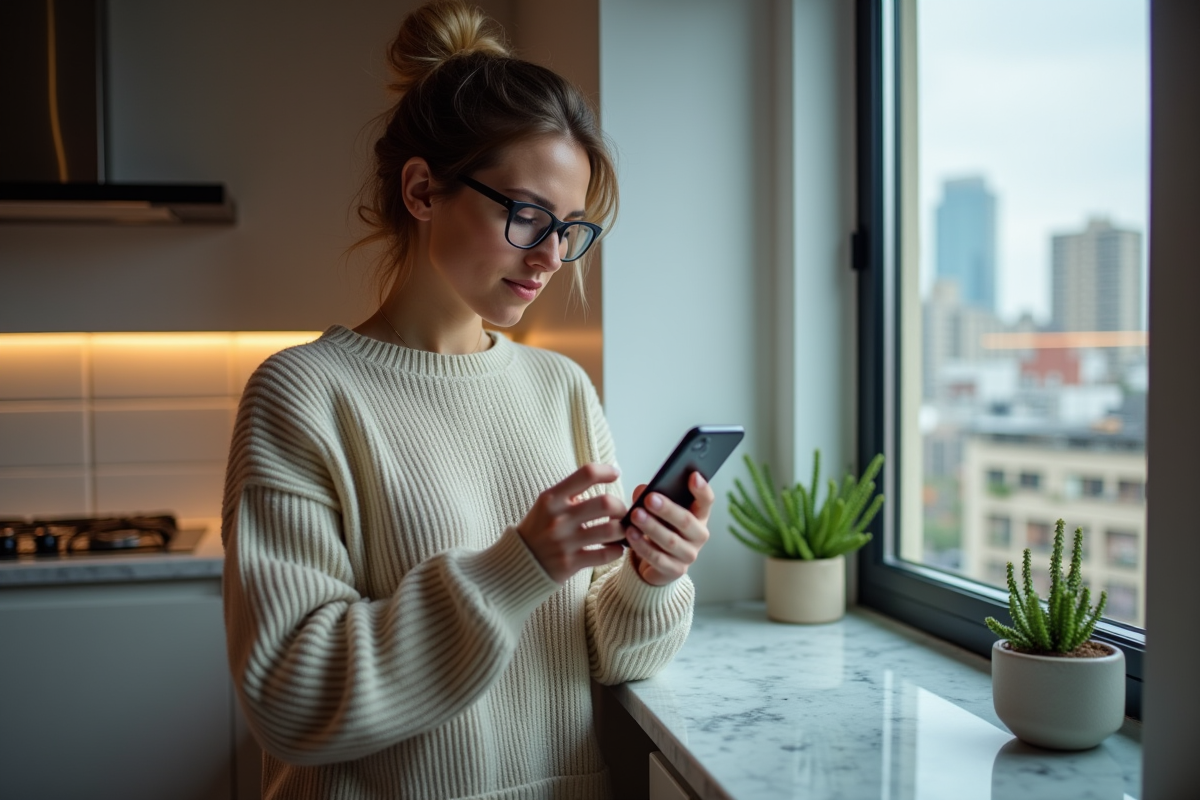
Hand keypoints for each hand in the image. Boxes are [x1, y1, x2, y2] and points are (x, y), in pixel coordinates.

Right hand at [517, 463, 627, 583]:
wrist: (518, 562)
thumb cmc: (539, 528)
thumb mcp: (546, 504)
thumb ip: (570, 492)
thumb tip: (602, 477)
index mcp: (552, 498)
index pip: (586, 474)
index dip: (606, 471)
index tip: (616, 474)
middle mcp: (558, 518)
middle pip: (605, 503)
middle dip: (621, 507)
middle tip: (621, 512)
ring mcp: (565, 542)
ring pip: (610, 530)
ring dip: (622, 530)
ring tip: (620, 531)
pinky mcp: (570, 563)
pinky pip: (606, 555)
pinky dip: (616, 550)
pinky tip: (614, 548)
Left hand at [625, 471, 713, 585]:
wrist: (656, 563)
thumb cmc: (660, 528)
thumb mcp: (657, 511)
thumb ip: (651, 498)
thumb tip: (641, 490)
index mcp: (699, 516)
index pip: (706, 501)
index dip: (701, 489)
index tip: (693, 475)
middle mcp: (699, 535)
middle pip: (686, 521)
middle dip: (667, 509)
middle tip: (649, 498)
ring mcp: (689, 555)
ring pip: (671, 541)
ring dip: (652, 527)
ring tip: (635, 515)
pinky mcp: (675, 570)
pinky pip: (658, 559)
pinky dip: (643, 546)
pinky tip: (631, 535)